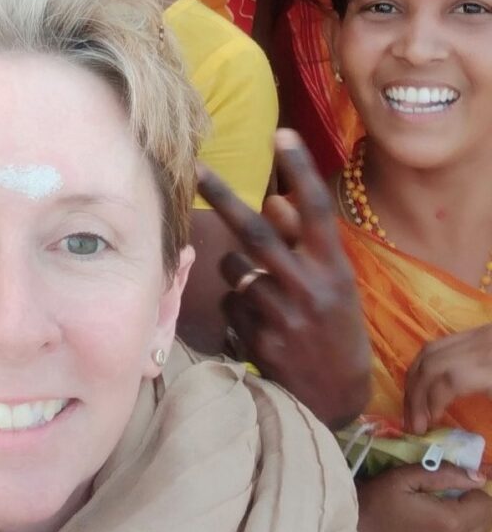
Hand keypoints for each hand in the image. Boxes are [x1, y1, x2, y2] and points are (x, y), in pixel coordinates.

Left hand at [196, 129, 371, 428]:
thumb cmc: (331, 324)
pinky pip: (229, 305)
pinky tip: (261, 327)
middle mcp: (311, 289)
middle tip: (195, 166)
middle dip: (222, 197)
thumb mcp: (330, 281)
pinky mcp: (259, 342)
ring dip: (237, 273)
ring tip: (265, 296)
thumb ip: (302, 241)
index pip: (317, 210)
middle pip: (257, 232)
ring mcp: (283, 318)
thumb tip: (272, 199)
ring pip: (234, 271)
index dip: (300, 171)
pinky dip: (237, 307)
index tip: (281, 133)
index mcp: (335, 269)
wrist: (336, 398)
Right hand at [357, 464, 491, 531]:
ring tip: (433, 526)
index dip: (468, 493)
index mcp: (451, 522)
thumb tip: (478, 477)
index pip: (486, 504)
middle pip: (484, 525)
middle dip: (467, 511)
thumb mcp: (401, 478)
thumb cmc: (373, 505)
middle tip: (438, 506)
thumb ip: (443, 474)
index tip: (447, 492)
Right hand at [404, 324, 491, 434]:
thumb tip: (459, 433)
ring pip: (428, 351)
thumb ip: (488, 407)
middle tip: (412, 423)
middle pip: (431, 364)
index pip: (450, 380)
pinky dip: (423, 366)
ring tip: (412, 406)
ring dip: (413, 380)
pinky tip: (424, 385)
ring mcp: (475, 336)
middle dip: (414, 395)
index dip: (433, 403)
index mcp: (489, 367)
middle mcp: (478, 346)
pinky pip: (437, 345)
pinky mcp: (474, 333)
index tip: (427, 426)